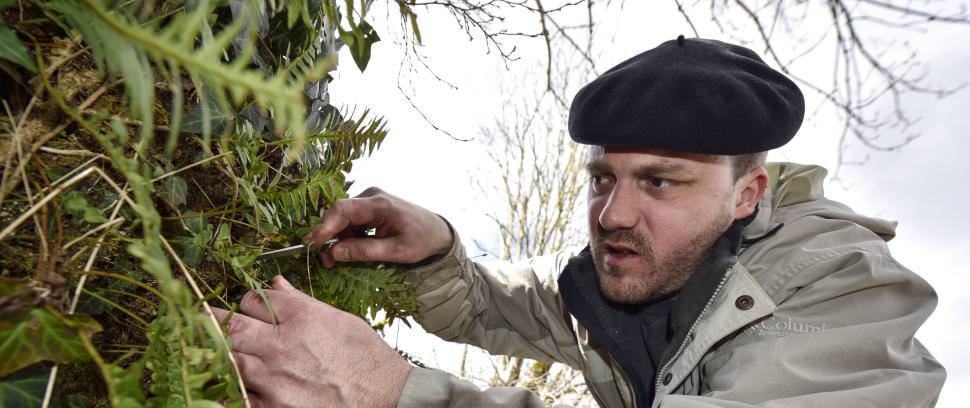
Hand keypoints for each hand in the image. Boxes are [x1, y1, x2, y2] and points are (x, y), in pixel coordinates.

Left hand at [211, 276, 410, 407]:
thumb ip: (303, 302)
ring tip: (208, 347)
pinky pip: (236, 395)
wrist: (386, 398)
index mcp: (301, 317)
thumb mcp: (340, 320)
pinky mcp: (271, 407)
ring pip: (227, 357)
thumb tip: (277, 285)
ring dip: (219, 351)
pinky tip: (227, 382)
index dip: (247, 301)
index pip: (254, 299)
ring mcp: (273, 378)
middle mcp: (282, 344)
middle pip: (231, 325)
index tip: (246, 306)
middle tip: (201, 317)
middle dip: (214, 319)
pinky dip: (230, 387)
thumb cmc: (368, 360)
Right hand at [303, 187, 452, 266]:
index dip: (324, 226)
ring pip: (343, 219)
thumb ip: (364, 251)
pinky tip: (351, 249)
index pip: (343, 210)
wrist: (437, 232)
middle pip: (340, 214)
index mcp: (380, 204)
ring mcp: (370, 200)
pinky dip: (347, 235)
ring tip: (337, 260)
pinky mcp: (369, 207)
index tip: (311, 243)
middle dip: (329, 237)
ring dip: (338, 238)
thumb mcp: (395, 252)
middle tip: (327, 262)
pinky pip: (351, 220)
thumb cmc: (421, 241)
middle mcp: (371, 196)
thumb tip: (334, 252)